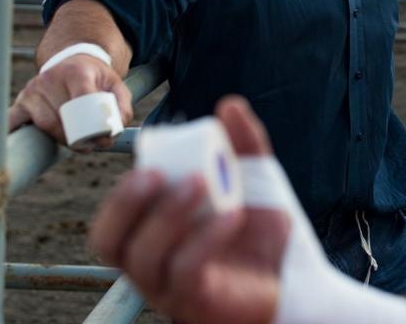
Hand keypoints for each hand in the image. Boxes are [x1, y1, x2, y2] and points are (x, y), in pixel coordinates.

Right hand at [7, 54, 132, 147]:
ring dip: (58, 138)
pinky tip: (16, 146)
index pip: (81, 100)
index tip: (101, 140)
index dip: (91, 125)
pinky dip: (13, 133)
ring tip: (74, 144)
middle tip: (90, 147)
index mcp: (76, 72)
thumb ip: (122, 107)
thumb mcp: (115, 85)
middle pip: (61, 117)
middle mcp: (50, 78)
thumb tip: (115, 131)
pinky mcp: (21, 100)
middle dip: (75, 138)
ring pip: (43, 123)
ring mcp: (33, 89)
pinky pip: (12, 120)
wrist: (72, 60)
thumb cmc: (95, 77)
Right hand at [90, 97, 289, 323]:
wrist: (296, 279)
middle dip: (126, 202)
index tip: (154, 161)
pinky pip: (185, 271)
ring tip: (203, 182)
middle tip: (158, 172)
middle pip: (108, 240)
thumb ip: (244, 144)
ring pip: (141, 256)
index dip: (123, 191)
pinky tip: (231, 214)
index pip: (113, 217)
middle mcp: (150, 263)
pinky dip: (205, 237)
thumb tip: (229, 104)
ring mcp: (169, 286)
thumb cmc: (261, 234)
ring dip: (167, 214)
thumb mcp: (254, 181)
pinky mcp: (196, 302)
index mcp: (151, 234)